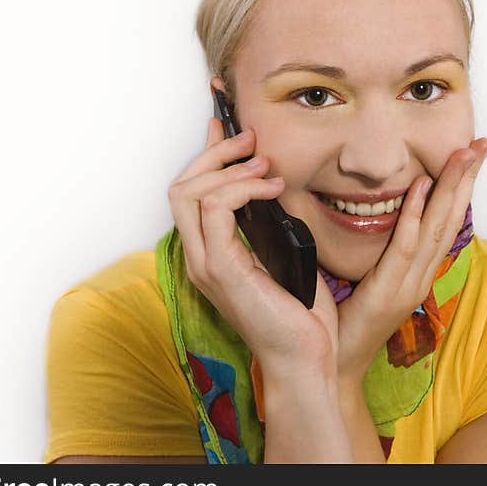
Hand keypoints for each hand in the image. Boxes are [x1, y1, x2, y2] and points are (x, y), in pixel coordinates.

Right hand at [167, 117, 340, 377]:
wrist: (305, 357)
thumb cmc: (300, 313)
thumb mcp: (284, 253)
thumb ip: (269, 222)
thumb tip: (274, 184)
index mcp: (212, 253)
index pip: (191, 194)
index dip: (206, 156)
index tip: (226, 128)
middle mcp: (199, 257)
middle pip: (181, 187)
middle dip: (215, 154)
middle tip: (250, 141)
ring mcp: (205, 264)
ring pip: (189, 193)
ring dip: (229, 169)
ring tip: (265, 167)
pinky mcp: (221, 269)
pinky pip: (215, 209)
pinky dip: (242, 189)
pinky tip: (271, 189)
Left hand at [335, 137, 486, 383]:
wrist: (337, 364)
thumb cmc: (349, 320)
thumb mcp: (372, 278)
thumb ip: (383, 250)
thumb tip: (378, 213)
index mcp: (419, 271)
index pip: (446, 222)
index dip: (461, 188)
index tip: (473, 154)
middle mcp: (422, 275)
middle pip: (452, 219)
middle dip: (468, 179)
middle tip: (484, 144)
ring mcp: (410, 285)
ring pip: (437, 228)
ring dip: (451, 188)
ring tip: (464, 154)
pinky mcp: (389, 291)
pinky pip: (405, 247)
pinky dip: (415, 215)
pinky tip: (422, 186)